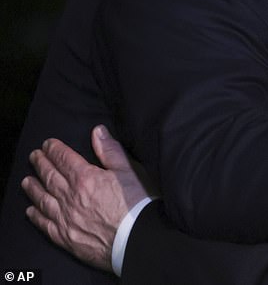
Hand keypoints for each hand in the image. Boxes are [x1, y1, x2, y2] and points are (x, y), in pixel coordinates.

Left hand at [21, 125, 151, 271]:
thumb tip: (97, 131)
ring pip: (43, 199)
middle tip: (34, 156)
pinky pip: (45, 224)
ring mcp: (66, 218)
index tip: (47, 144)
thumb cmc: (138, 203)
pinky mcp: (66, 238)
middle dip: (41, 165)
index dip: (54, 150)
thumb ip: (111, 150)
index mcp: (86, 178)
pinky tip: (31, 211)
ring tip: (27, 180)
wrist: (137, 239)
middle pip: (50, 177)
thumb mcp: (129, 170)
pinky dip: (36, 216)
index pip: (64, 159)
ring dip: (33, 188)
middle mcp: (71, 197)